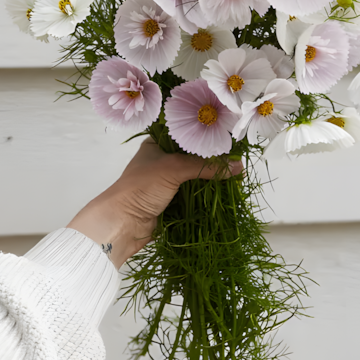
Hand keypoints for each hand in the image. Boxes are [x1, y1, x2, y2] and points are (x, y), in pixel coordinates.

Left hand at [67, 139, 242, 267]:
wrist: (121, 223)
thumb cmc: (141, 187)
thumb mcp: (174, 169)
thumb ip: (206, 167)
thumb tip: (238, 167)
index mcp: (158, 144)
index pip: (188, 135)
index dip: (208, 137)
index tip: (231, 139)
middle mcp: (162, 160)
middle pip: (194, 157)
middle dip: (213, 160)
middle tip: (238, 160)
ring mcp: (167, 182)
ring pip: (195, 176)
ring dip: (212, 178)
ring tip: (237, 175)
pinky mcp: (171, 201)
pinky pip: (194, 194)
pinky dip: (206, 194)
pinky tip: (224, 191)